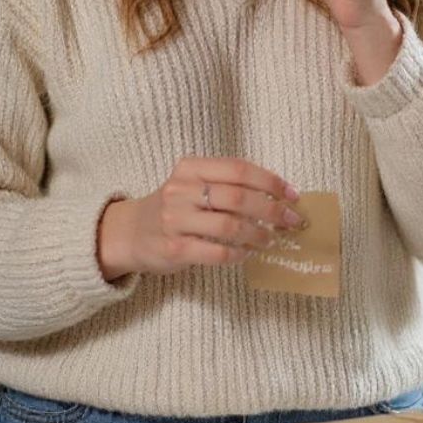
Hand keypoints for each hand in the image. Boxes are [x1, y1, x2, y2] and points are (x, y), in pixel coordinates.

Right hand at [96, 157, 303, 279]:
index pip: (238, 169)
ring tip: (270, 240)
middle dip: (271, 210)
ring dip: (258, 234)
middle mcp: (181, 190)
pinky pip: (217, 252)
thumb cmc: (174, 207)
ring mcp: (176, 220)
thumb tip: (277, 196)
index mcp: (191, 168)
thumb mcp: (193, 184)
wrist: (130, 233)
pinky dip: (238, 254)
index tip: (292, 195)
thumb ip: (227, 184)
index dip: (270, 181)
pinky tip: (246, 254)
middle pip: (238, 198)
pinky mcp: (175, 248)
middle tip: (291, 221)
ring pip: (230, 226)